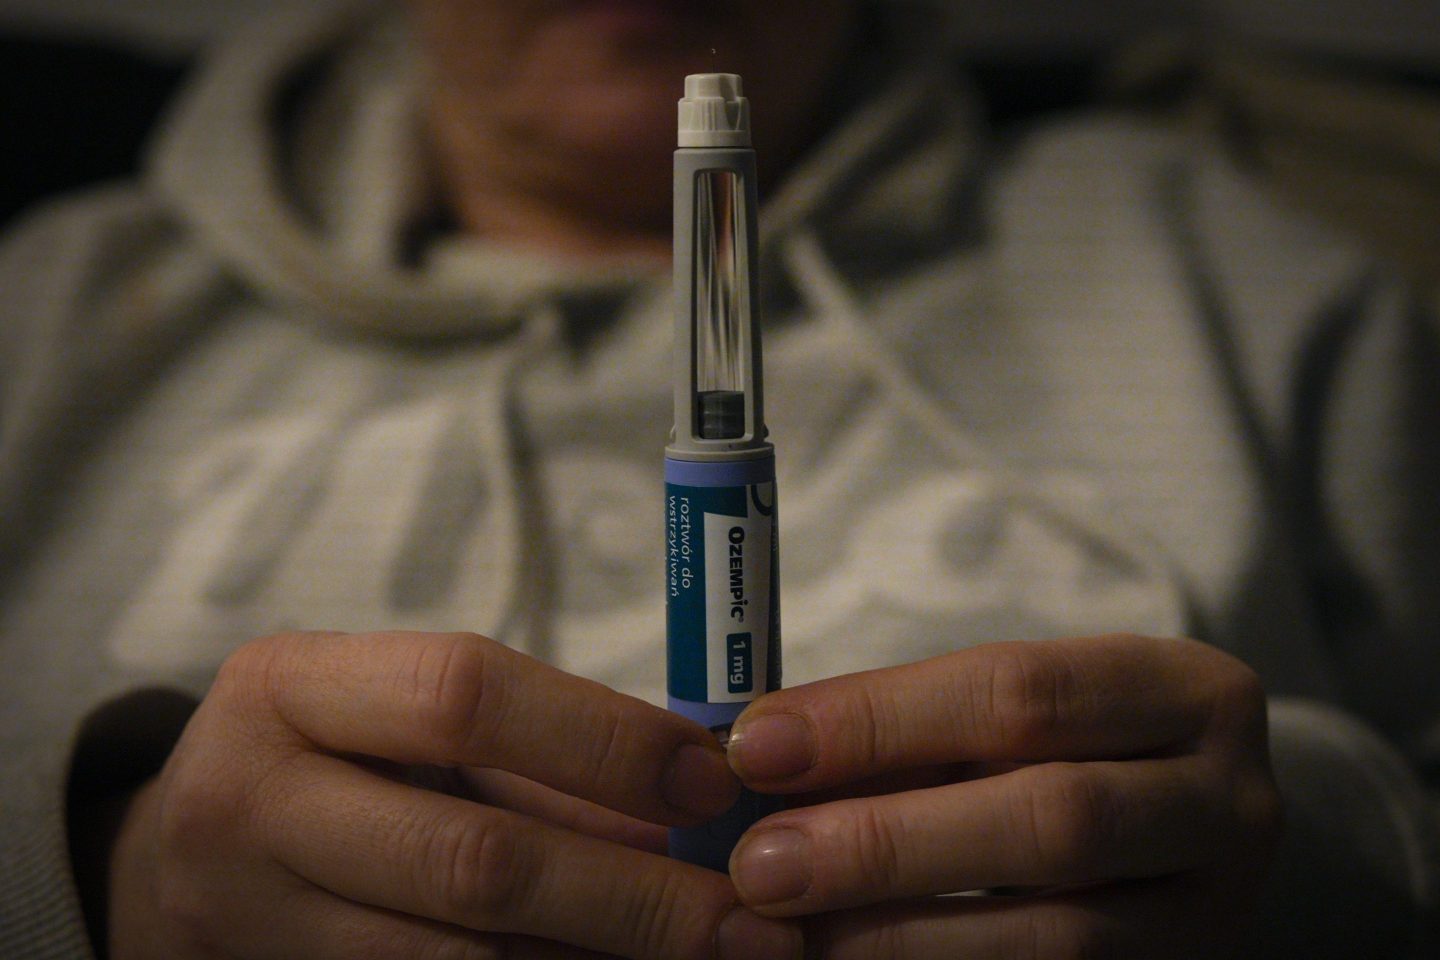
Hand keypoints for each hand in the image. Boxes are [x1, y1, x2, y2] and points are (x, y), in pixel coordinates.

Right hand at [105, 630, 802, 959]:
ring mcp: (252, 922)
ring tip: (710, 954)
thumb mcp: (401, 721)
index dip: (604, 740)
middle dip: (631, 893)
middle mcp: (251, 800)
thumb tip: (700, 797)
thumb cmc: (329, 760)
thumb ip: (538, 752)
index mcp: (289, 686)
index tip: (711, 781)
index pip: (467, 693)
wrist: (176, 862)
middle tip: (745, 915)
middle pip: (474, 858)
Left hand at [724, 634, 1282, 958]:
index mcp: (1186, 691)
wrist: (1182, 839)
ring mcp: (1218, 915)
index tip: (758, 747)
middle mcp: (1229, 804)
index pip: (1021, 692)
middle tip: (762, 864)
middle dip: (889, 842)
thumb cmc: (1063, 754)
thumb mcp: (1006, 720)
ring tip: (792, 931)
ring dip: (904, 936)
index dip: (879, 720)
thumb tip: (759, 760)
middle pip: (1053, 820)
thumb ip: (906, 733)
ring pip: (1059, 937)